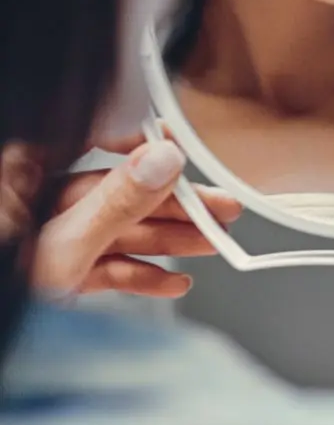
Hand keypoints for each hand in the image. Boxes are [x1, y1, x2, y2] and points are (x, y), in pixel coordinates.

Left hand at [2, 136, 241, 298]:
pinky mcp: (55, 274)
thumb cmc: (0, 282)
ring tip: (213, 244)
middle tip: (220, 207)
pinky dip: (137, 276)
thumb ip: (118, 202)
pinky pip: (102, 267)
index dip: (140, 143)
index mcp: (26, 174)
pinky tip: (172, 283)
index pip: (90, 141)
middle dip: (174, 205)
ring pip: (117, 231)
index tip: (181, 149)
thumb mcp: (63, 243)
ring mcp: (46, 239)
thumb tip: (163, 159)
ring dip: (167, 241)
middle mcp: (36, 201)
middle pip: (118, 193)